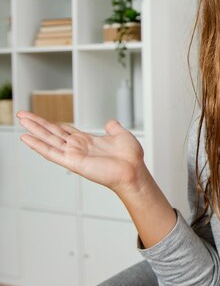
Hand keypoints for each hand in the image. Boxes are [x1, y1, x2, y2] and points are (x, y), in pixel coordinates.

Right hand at [17, 111, 146, 193]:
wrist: (133, 171)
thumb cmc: (130, 158)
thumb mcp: (122, 136)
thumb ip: (114, 128)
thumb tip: (110, 122)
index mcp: (87, 141)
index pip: (64, 131)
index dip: (52, 124)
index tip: (41, 118)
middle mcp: (78, 147)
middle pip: (52, 133)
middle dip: (37, 123)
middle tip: (22, 114)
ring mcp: (73, 154)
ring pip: (48, 139)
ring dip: (34, 130)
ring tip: (21, 120)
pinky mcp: (72, 162)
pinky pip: (51, 153)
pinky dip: (38, 145)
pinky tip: (26, 138)